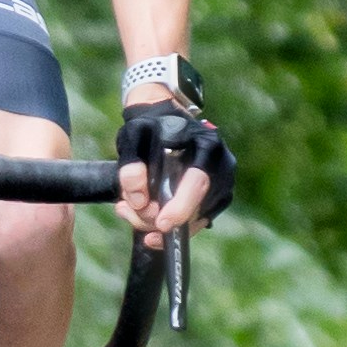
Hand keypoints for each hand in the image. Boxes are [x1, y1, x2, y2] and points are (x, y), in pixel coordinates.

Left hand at [116, 99, 232, 237]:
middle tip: (124, 209)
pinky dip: (167, 225)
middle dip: (157, 219)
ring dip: (156, 224)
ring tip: (126, 209)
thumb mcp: (132, 136)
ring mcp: (222, 186)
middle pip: (196, 209)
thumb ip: (130, 166)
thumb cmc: (149, 127)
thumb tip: (139, 202)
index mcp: (206, 144)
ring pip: (193, 222)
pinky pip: (192, 224)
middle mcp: (222, 167)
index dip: (181, 207)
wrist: (164, 121)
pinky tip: (140, 213)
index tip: (162, 224)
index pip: (198, 182)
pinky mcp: (215, 201)